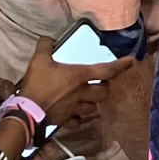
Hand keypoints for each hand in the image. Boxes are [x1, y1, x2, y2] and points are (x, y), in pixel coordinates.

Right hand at [19, 35, 135, 127]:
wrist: (27, 112)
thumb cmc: (37, 84)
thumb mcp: (39, 60)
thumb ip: (45, 45)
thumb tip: (47, 38)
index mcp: (79, 76)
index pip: (106, 70)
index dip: (120, 65)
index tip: (131, 61)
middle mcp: (81, 93)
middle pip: (103, 93)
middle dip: (104, 88)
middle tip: (100, 84)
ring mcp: (75, 108)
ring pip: (93, 108)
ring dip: (93, 103)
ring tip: (88, 98)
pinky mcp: (66, 120)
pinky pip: (77, 121)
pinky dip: (78, 118)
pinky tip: (74, 115)